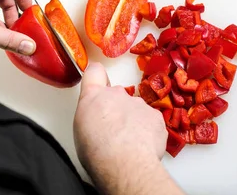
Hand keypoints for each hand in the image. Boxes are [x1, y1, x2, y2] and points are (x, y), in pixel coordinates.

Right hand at [74, 63, 167, 192]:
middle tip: (113, 129)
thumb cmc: (97, 152)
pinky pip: (151, 120)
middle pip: (116, 94)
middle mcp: (116, 94)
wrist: (124, 164)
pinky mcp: (155, 116)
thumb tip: (95, 118)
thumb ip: (89, 113)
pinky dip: (148, 130)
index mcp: (93, 96)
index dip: (97, 77)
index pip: (94, 72)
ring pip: (135, 108)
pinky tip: (142, 145)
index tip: (98, 83)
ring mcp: (138, 103)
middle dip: (116, 107)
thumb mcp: (80, 128)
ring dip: (133, 120)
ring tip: (129, 141)